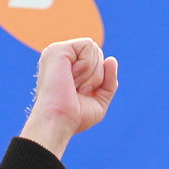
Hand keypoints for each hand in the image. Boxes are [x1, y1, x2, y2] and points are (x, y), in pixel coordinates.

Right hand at [20, 38, 117, 157]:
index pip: (97, 59)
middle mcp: (61, 57)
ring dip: (91, 73)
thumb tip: (111, 59)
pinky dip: (87, 65)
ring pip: (94, 49)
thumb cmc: (75, 116)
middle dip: (96, 75)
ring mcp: (57, 51)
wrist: (60, 122)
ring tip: (73, 86)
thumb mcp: (99, 99)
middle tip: (78, 90)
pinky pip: (88, 45)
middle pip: (98, 52)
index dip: (99, 77)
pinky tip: (71, 78)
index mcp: (67, 66)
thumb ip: (109, 81)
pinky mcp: (58, 49)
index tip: (82, 94)